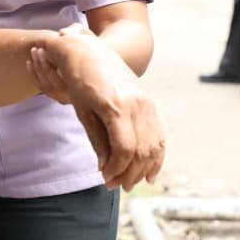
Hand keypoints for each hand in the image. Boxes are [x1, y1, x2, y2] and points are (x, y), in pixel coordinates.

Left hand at [27, 25, 93, 103]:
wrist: (98, 72)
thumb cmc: (93, 54)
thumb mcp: (90, 41)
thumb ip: (78, 33)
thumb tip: (62, 33)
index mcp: (85, 81)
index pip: (66, 70)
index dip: (54, 58)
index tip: (46, 48)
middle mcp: (76, 93)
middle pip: (55, 79)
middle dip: (43, 62)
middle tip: (38, 49)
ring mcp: (65, 97)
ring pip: (46, 84)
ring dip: (38, 67)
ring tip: (34, 52)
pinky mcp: (57, 97)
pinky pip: (42, 87)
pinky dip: (34, 74)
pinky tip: (30, 62)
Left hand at [30, 27, 163, 191]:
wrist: (93, 52)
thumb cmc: (81, 82)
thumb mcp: (83, 112)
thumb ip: (97, 141)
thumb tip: (105, 170)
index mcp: (117, 107)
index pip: (124, 149)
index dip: (116, 169)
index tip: (105, 179)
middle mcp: (137, 105)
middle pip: (142, 151)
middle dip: (129, 173)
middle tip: (115, 186)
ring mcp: (148, 104)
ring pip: (153, 146)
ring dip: (142, 168)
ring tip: (129, 182)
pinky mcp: (152, 104)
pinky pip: (159, 136)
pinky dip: (156, 156)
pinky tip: (149, 173)